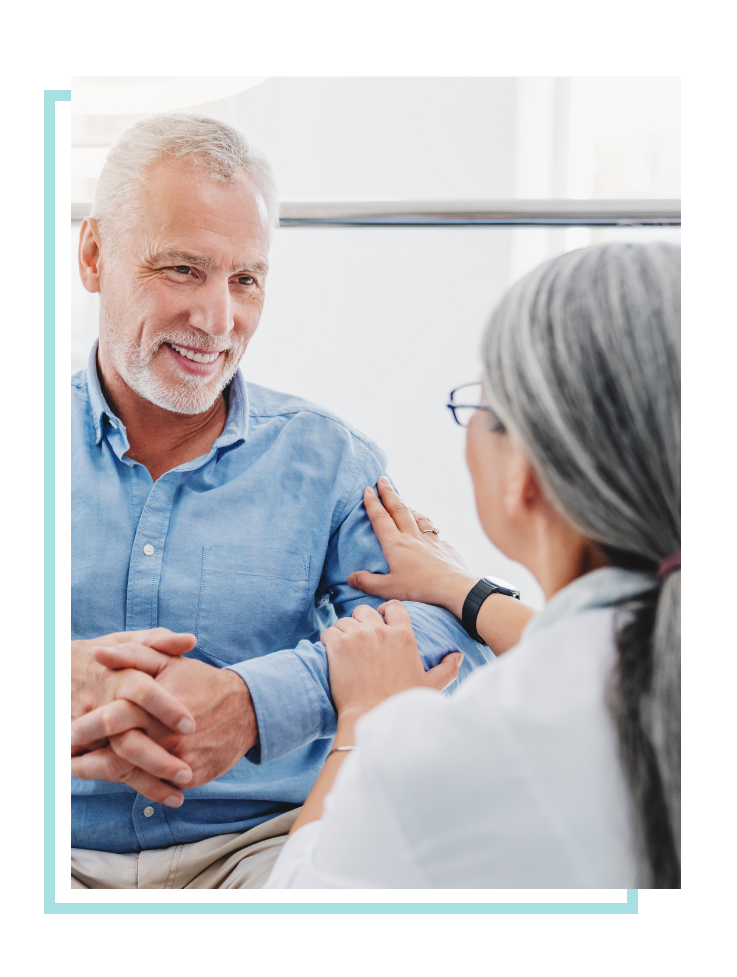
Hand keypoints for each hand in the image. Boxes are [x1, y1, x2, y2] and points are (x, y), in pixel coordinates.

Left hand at [71, 643, 256, 804]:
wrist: (246, 709)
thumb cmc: (202, 683)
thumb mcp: (170, 663)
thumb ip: (133, 655)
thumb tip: (97, 653)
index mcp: (159, 703)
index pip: (115, 716)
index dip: (87, 725)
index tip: (64, 730)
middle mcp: (168, 733)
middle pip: (120, 750)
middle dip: (88, 757)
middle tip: (61, 757)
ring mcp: (180, 757)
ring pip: (134, 773)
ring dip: (101, 774)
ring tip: (75, 771)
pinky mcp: (191, 776)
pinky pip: (157, 785)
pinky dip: (132, 785)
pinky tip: (112, 780)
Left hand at [321, 601, 462, 718]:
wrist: (371, 716)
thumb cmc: (401, 704)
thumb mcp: (430, 685)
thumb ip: (447, 668)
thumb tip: (457, 656)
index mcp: (403, 636)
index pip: (393, 607)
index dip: (385, 612)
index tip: (380, 621)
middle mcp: (380, 631)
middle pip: (365, 610)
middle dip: (362, 621)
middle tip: (360, 638)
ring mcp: (357, 636)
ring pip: (345, 620)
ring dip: (344, 631)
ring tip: (346, 649)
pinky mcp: (337, 645)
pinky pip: (328, 632)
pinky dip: (329, 640)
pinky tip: (333, 653)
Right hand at [347, 477, 476, 617]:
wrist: (454, 587)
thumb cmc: (420, 588)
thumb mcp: (388, 589)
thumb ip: (368, 582)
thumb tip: (351, 577)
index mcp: (396, 544)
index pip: (381, 519)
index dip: (372, 503)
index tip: (368, 489)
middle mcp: (413, 537)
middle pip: (399, 510)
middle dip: (389, 493)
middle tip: (382, 479)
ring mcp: (431, 540)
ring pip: (418, 517)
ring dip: (409, 507)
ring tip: (404, 502)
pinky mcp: (445, 547)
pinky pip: (435, 532)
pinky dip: (429, 526)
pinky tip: (430, 529)